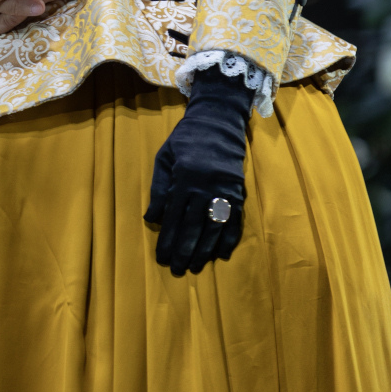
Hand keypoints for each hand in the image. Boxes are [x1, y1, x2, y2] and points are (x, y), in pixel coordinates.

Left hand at [144, 65, 249, 275]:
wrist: (218, 121)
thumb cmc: (186, 139)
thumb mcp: (164, 158)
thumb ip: (158, 189)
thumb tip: (151, 220)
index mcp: (184, 177)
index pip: (173, 216)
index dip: (167, 239)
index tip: (162, 258)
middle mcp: (205, 185)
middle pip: (193, 226)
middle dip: (184, 251)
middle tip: (177, 270)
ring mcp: (224, 189)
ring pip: (214, 227)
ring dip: (205, 250)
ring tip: (195, 267)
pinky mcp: (238, 190)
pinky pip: (235, 220)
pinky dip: (229, 238)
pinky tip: (222, 254)